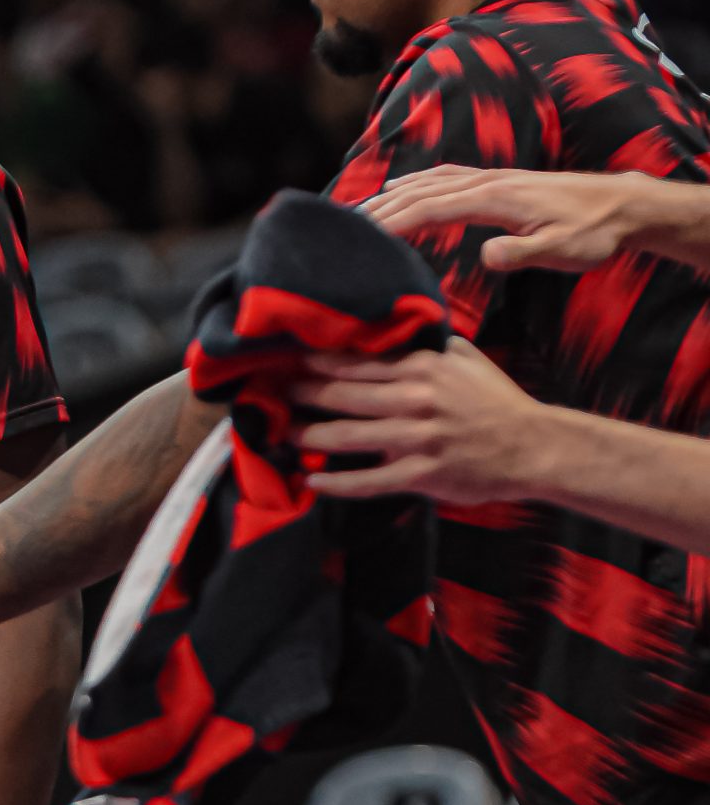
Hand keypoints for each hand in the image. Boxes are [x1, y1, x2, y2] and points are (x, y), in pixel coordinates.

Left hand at [294, 339, 554, 504]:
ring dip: (309, 435)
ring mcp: (419, 438)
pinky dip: (338, 483)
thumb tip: (398, 321)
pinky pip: (370, 481)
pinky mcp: (423, 474)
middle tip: (269, 391)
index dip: (318, 360)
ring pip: (350, 435)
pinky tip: (313, 482)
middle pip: (345, 394)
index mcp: (424, 368)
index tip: (287, 357)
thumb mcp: (466, 358)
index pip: (359, 360)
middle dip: (302, 393)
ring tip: (280, 434)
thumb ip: (429, 342)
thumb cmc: (496, 402)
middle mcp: (417, 399)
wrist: (534, 446)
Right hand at [361, 165, 646, 273]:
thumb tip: (485, 256)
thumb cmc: (591, 233)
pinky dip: (413, 182)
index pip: (429, 208)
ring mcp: (490, 178)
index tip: (359, 238)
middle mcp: (486, 181)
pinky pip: (443, 177)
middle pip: (419, 190)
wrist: (620, 204)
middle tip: (339, 228)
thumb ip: (522, 254)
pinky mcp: (495, 182)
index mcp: (495, 198)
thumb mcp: (562, 252)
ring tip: (356, 212)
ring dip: (390, 194)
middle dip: (377, 208)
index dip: (391, 222)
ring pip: (427, 181)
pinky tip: (399, 189)